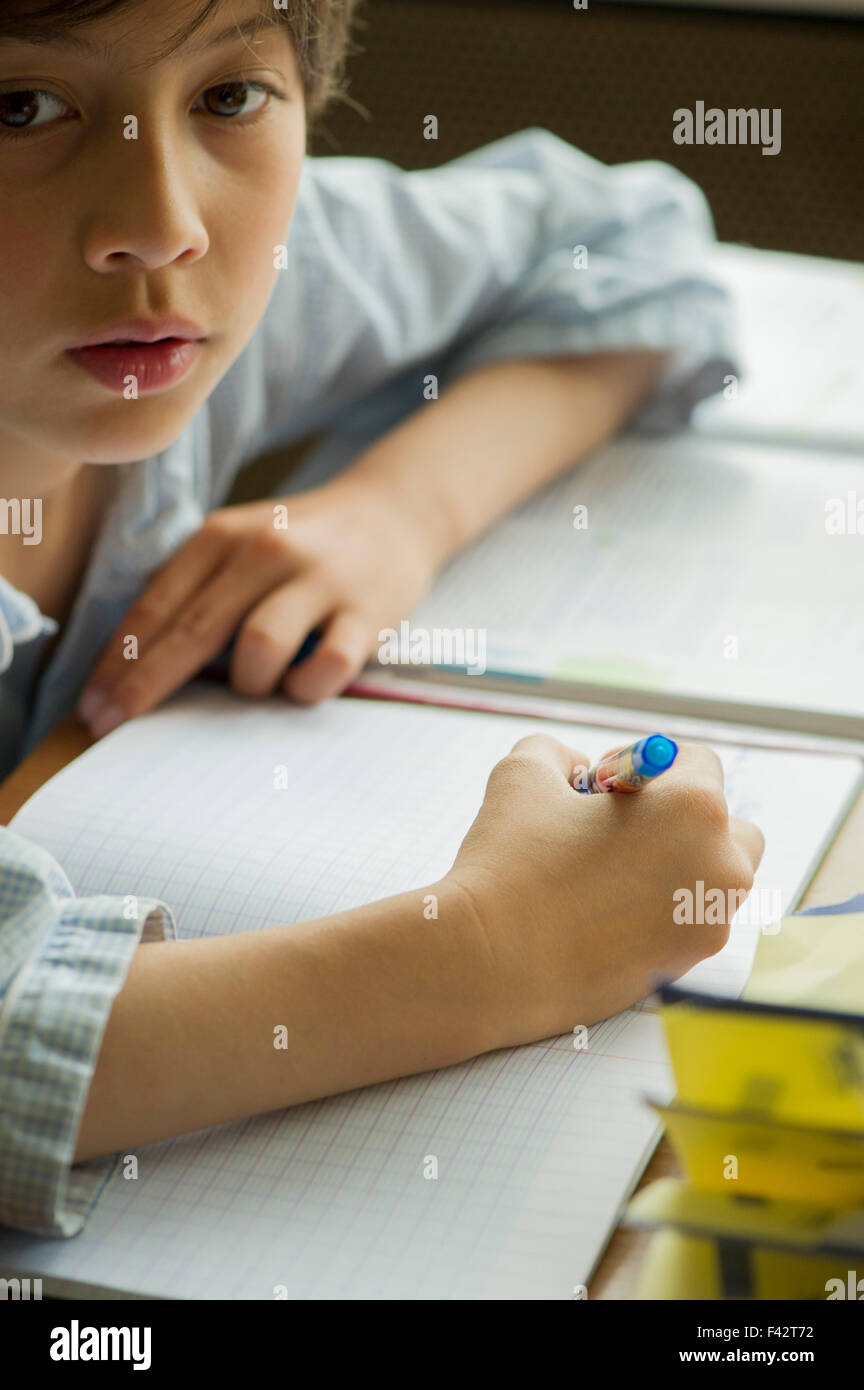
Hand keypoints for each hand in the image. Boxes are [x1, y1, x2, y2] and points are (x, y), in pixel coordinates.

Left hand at [76, 476, 443, 736]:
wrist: (394, 512)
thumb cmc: (301, 544)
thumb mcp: (239, 544)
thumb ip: (194, 590)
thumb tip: (133, 668)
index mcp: (223, 535)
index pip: (156, 607)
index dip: (117, 663)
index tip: (92, 708)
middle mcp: (267, 552)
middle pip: (192, 632)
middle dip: (147, 687)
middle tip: (113, 726)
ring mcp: (320, 580)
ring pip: (259, 650)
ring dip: (250, 683)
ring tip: (262, 681)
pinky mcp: (369, 611)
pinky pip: (326, 668)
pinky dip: (307, 687)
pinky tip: (306, 680)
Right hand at [443, 735, 764, 1042]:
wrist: (488, 964)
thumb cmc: (509, 865)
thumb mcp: (523, 775)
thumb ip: (558, 753)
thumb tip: (572, 765)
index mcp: (694, 809)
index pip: (698, 762)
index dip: (645, 762)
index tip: (603, 784)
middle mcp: (719, 867)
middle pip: (727, 825)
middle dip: (680, 818)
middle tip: (618, 828)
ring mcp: (708, 925)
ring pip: (712, 880)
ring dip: (675, 867)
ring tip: (608, 873)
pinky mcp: (686, 969)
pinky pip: (687, 925)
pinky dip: (658, 914)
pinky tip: (601, 914)